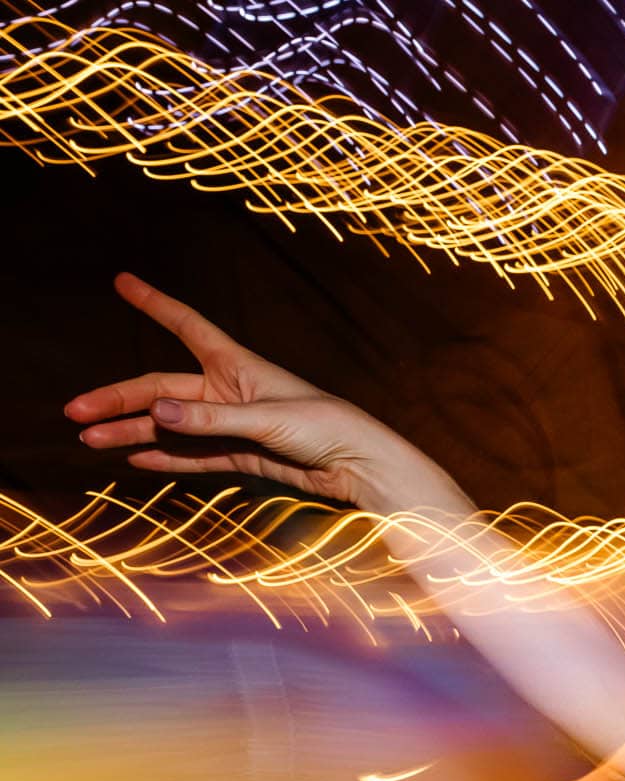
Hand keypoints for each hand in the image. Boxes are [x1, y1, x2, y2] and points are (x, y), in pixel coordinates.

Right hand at [65, 274, 442, 509]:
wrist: (361, 466)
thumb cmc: (327, 428)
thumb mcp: (268, 419)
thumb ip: (212, 420)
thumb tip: (155, 414)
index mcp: (238, 366)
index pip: (187, 325)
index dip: (154, 304)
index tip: (123, 281)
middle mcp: (229, 392)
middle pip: (160, 391)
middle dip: (117, 401)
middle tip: (76, 413)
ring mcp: (233, 425)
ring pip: (170, 427)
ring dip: (132, 433)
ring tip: (90, 441)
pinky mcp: (242, 457)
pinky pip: (194, 456)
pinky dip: (165, 457)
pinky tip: (135, 459)